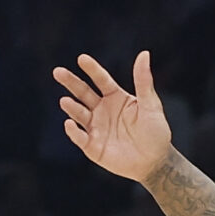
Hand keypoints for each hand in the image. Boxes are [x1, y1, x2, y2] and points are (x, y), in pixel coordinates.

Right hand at [56, 51, 172, 182]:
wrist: (156, 162)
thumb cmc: (155, 132)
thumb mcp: (151, 105)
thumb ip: (143, 81)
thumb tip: (144, 53)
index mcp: (115, 97)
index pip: (101, 79)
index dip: (92, 69)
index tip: (82, 59)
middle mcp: (102, 110)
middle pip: (83, 93)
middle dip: (71, 82)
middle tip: (58, 72)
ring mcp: (96, 127)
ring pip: (79, 114)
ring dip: (71, 107)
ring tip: (65, 101)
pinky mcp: (93, 146)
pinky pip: (80, 137)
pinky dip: (73, 131)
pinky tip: (69, 123)